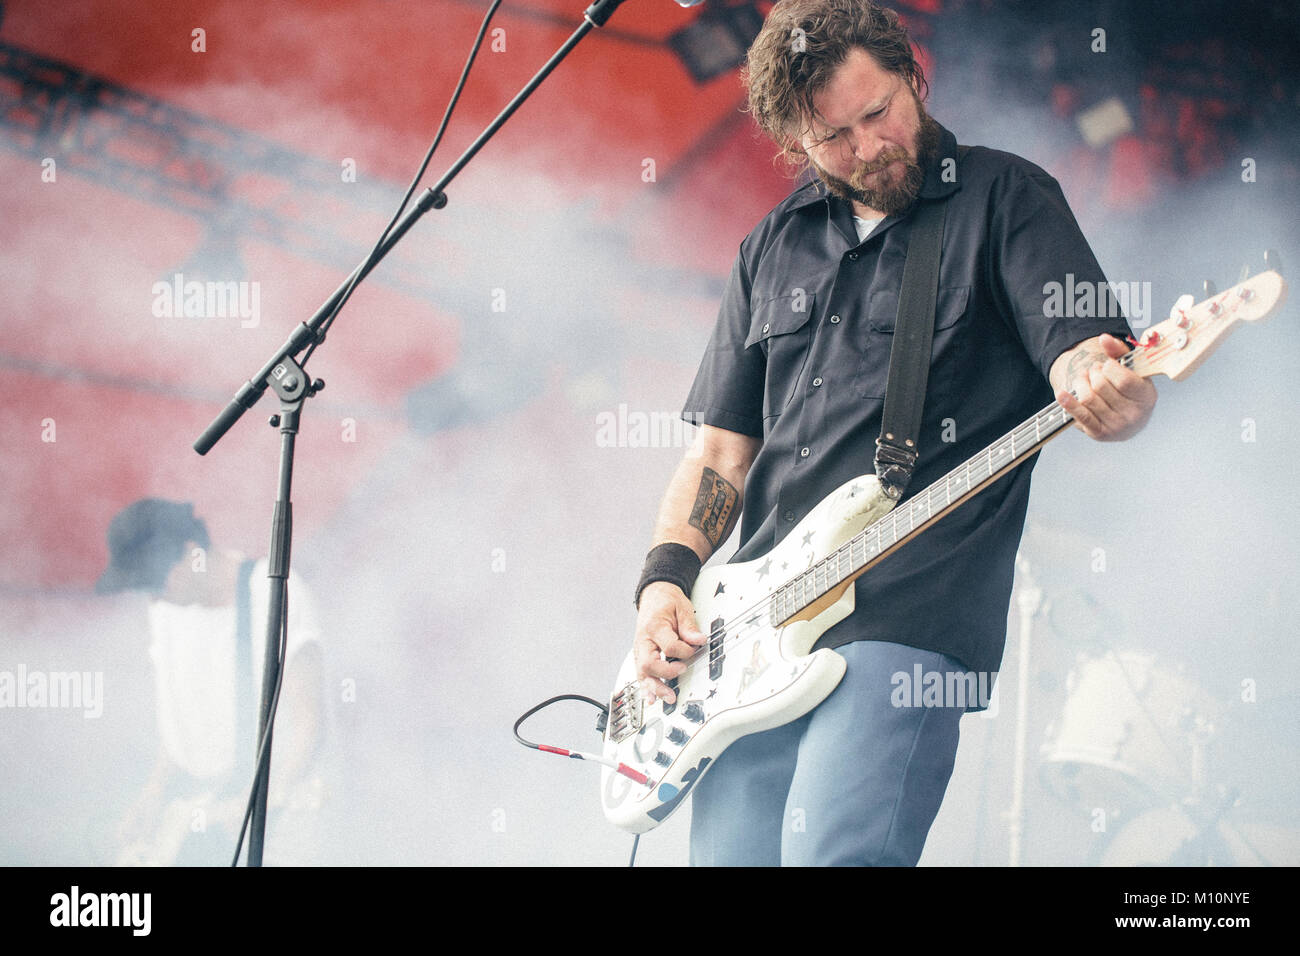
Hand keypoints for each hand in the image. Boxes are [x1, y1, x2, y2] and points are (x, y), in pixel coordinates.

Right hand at [633, 581, 706, 703]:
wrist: (654, 595)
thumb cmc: (666, 601)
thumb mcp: (682, 607)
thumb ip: (689, 626)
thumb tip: (699, 640)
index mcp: (654, 626)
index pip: (670, 646)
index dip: (685, 651)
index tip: (694, 648)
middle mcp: (644, 640)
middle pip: (649, 663)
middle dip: (666, 673)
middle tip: (681, 671)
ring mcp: (640, 649)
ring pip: (643, 673)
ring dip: (655, 687)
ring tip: (668, 696)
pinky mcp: (641, 655)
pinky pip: (640, 673)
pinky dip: (645, 687)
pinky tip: (650, 698)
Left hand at [1056, 333, 1156, 441]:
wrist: (1128, 420)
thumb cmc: (1129, 390)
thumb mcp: (1131, 370)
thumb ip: (1119, 351)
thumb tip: (1103, 338)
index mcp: (1147, 397)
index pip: (1123, 379)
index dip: (1109, 368)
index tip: (1106, 365)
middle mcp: (1135, 415)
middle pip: (1101, 386)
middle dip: (1093, 373)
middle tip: (1093, 371)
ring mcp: (1117, 427)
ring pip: (1088, 398)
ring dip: (1080, 383)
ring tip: (1083, 379)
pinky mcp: (1100, 434)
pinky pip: (1081, 416)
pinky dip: (1069, 403)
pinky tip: (1061, 394)